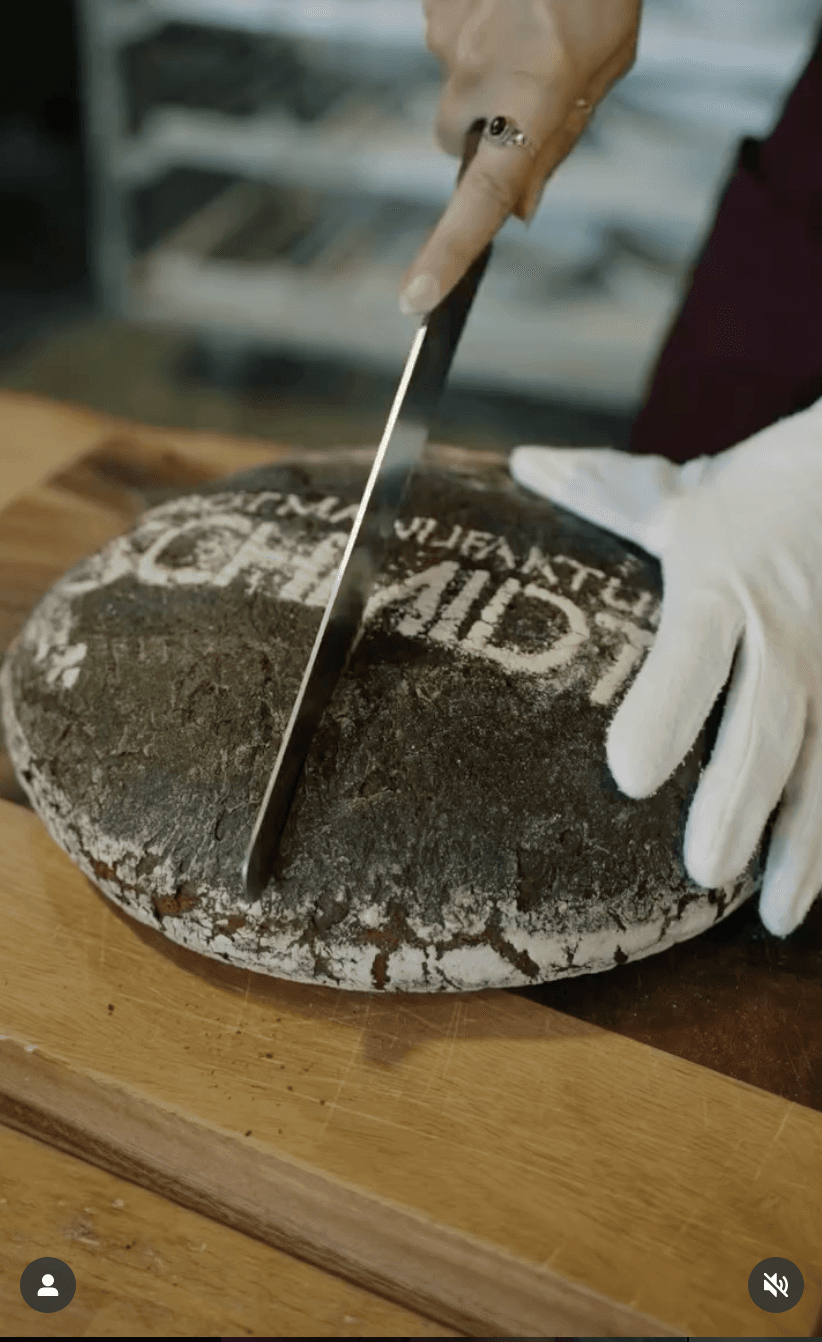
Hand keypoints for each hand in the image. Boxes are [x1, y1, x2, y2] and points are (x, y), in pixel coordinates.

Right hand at [399, 0, 648, 315]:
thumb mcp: (611, 59)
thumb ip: (563, 137)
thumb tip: (521, 204)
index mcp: (533, 94)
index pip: (482, 197)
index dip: (448, 255)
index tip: (417, 301)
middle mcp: (475, 73)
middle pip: (460, 147)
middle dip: (491, 138)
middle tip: (540, 86)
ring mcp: (444, 37)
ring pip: (457, 95)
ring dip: (490, 79)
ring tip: (536, 13)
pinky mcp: (429, 4)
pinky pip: (451, 46)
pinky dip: (481, 34)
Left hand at [509, 397, 821, 937]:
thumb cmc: (765, 491)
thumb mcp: (683, 493)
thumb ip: (605, 492)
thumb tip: (524, 465)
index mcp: (722, 584)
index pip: (692, 656)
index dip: (665, 713)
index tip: (628, 772)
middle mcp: (786, 634)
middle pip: (763, 730)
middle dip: (736, 803)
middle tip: (703, 870)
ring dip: (804, 843)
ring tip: (776, 913)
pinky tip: (816, 888)